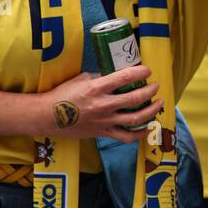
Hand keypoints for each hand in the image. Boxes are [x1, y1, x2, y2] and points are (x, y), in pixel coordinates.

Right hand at [40, 66, 163, 141]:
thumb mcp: (82, 79)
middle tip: (155, 85)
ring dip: (152, 111)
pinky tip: (149, 127)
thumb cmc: (63, 95)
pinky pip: (126, 136)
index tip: (147, 70)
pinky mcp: (103, 133)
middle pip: (135, 98)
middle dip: (150, 90)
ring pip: (136, 119)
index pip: (125, 77)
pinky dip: (140, 133)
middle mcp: (103, 105)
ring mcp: (104, 121)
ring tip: (159, 103)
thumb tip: (118, 75)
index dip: (141, 72)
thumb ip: (101, 77)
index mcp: (97, 88)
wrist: (48, 116)